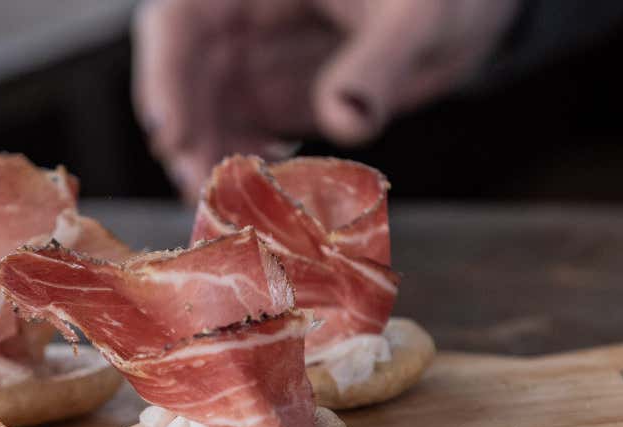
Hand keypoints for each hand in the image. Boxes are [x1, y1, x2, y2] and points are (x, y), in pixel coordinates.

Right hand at [133, 0, 519, 197]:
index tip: (170, 134)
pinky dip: (241, 173)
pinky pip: (237, 138)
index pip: (178, 21)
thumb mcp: (416, 17)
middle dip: (185, 137)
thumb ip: (379, 64)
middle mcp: (239, 19)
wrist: (460, 14)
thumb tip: (347, 120)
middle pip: (181, 78)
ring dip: (208, 164)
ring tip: (227, 211)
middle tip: (200, 193)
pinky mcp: (270, 100)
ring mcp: (251, 63)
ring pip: (203, 116)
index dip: (162, 76)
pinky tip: (262, 201)